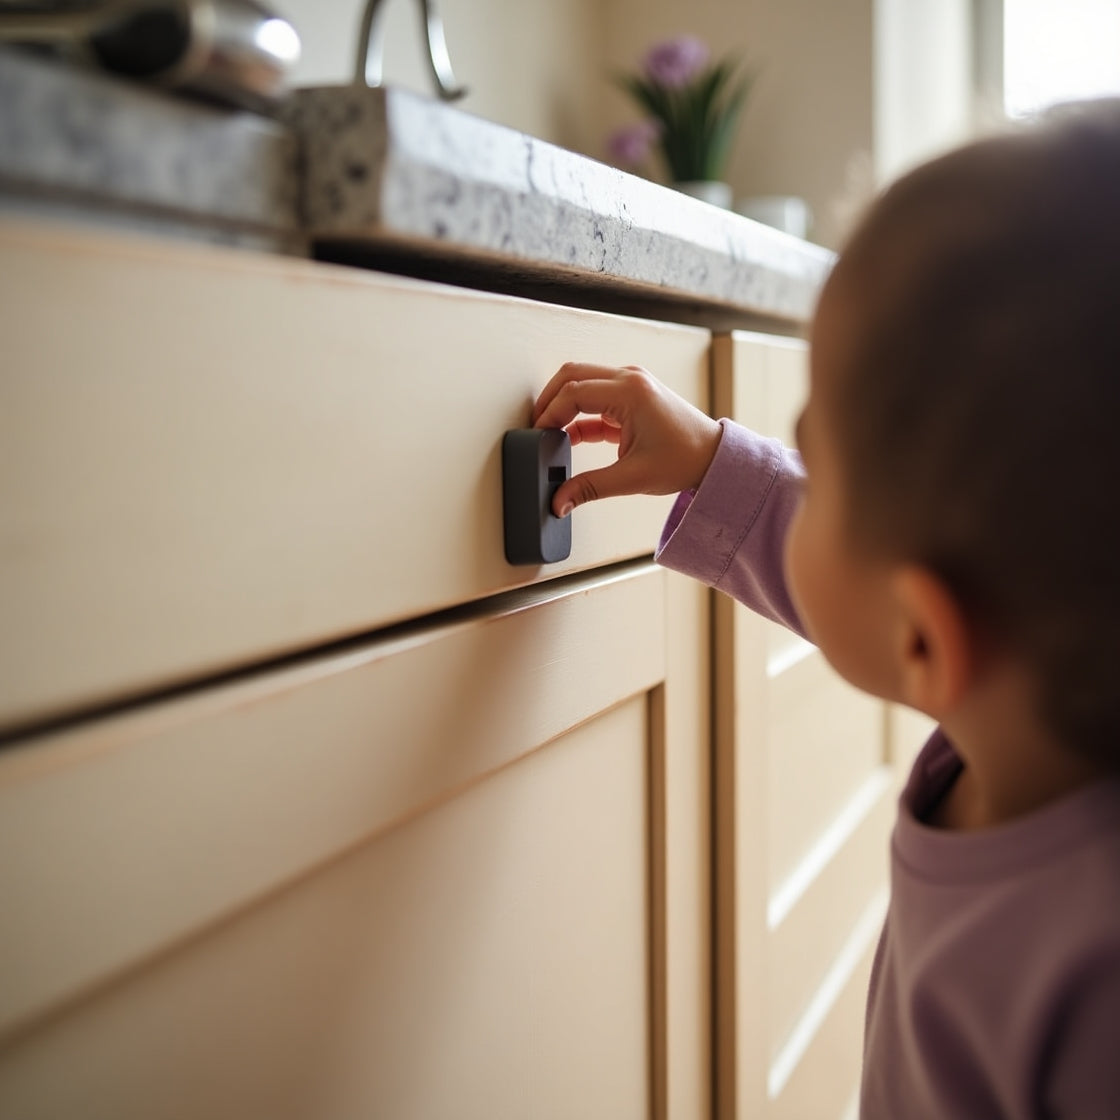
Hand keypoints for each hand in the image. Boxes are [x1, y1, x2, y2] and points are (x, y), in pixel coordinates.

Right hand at [532, 362, 721, 516]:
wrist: (714, 457)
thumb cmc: (685, 460)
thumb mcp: (632, 477)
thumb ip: (589, 488)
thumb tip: (559, 501)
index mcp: (630, 391)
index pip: (574, 392)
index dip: (549, 413)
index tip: (537, 435)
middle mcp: (630, 379)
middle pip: (573, 375)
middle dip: (549, 400)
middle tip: (536, 428)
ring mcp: (631, 384)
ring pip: (582, 382)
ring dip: (564, 405)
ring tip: (549, 434)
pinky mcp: (632, 396)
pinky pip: (596, 398)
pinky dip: (579, 415)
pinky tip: (570, 438)